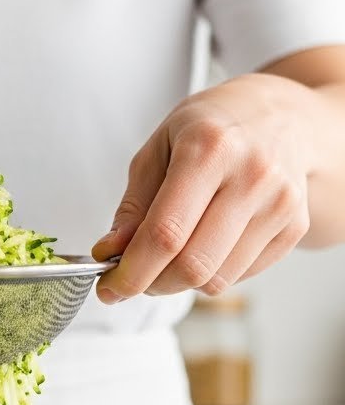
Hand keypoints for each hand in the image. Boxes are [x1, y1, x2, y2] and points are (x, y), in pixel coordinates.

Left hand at [92, 74, 311, 302]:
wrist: (284, 117)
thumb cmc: (215, 129)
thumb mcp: (161, 148)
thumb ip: (134, 205)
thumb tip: (111, 252)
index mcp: (210, 147)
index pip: (165, 233)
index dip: (132, 272)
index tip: (110, 287)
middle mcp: (252, 175)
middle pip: (193, 266)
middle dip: (153, 284)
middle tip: (136, 277)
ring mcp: (279, 204)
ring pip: (216, 280)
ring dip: (182, 282)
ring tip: (174, 253)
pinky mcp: (294, 227)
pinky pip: (239, 277)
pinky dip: (213, 273)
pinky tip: (209, 242)